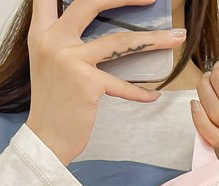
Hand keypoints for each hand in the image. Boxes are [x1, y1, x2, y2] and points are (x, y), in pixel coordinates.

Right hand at [26, 0, 185, 165]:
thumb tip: (100, 35)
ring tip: (176, 38)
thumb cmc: (53, 106)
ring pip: (119, 41)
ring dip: (153, 39)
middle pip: (90, 2)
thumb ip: (65, 42)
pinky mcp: (87, 82)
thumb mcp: (50, 65)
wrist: (45, 140)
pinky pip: (122, 85)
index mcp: (42, 33)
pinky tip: (154, 95)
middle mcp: (53, 40)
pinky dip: (140, 92)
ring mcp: (70, 59)